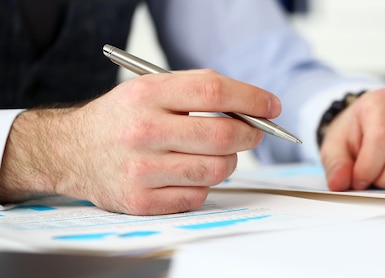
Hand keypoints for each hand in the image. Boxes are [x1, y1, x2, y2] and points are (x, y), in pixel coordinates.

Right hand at [0, 69, 280, 214]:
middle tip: (254, 132)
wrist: (71, 151)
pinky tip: (189, 173)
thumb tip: (253, 107)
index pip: (213, 91)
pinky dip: (205, 184)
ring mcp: (141, 170)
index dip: (251, 98)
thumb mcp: (150, 89)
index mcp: (147, 95)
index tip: (272, 106)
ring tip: (217, 153)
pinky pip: (199, 195)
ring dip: (229, 161)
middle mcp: (142, 131)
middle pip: (223, 135)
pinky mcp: (141, 201)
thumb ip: (198, 91)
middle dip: (251, 134)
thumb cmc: (122, 118)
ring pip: (218, 169)